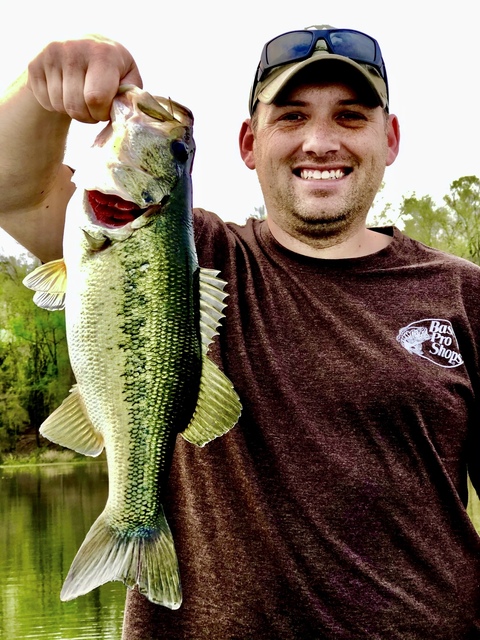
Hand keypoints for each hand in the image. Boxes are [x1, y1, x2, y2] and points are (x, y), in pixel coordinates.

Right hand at [26, 34, 142, 123]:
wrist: (82, 45)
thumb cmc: (112, 68)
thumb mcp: (128, 77)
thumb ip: (130, 97)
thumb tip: (124, 115)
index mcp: (102, 53)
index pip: (96, 98)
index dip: (101, 113)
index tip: (106, 108)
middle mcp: (74, 49)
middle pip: (76, 107)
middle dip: (88, 116)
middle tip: (94, 107)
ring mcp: (51, 55)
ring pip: (60, 106)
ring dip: (73, 111)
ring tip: (81, 97)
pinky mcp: (35, 65)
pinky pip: (46, 102)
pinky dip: (57, 106)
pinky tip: (66, 92)